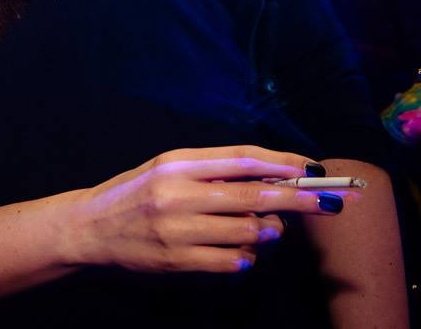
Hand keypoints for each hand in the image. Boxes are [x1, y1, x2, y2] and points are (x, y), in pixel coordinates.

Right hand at [63, 146, 350, 273]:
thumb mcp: (167, 170)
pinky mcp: (177, 260)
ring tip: (263, 230)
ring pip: (247, 232)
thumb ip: (212, 171)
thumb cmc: (135, 194)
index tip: (313, 169)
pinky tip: (241, 252)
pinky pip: (232, 262)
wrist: (89, 228)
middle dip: (299, 199)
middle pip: (254, 196)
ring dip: (266, 233)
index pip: (241, 159)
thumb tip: (271, 177)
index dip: (282, 163)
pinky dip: (246, 258)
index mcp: (177, 164)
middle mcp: (178, 193)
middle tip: (331, 203)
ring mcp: (178, 229)